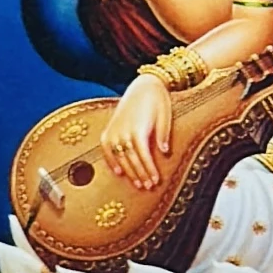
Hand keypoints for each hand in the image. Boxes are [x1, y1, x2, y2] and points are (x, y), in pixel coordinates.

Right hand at [100, 74, 171, 190]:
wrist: (143, 85)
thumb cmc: (158, 100)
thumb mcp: (165, 115)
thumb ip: (162, 134)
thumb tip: (165, 152)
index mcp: (138, 129)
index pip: (143, 156)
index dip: (149, 170)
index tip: (155, 181)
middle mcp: (123, 132)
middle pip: (132, 159)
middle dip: (140, 174)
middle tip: (148, 186)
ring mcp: (114, 131)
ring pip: (120, 157)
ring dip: (129, 172)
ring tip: (137, 183)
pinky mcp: (108, 129)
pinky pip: (107, 149)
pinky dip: (112, 161)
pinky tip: (119, 172)